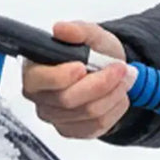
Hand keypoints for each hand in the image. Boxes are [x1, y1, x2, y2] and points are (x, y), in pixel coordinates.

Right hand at [21, 20, 134, 138]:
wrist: (110, 69)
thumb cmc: (94, 52)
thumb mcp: (91, 34)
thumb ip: (77, 30)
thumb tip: (61, 29)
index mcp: (34, 70)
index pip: (39, 80)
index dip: (61, 76)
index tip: (82, 66)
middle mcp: (40, 96)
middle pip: (67, 100)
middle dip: (100, 83)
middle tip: (119, 68)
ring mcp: (54, 117)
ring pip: (87, 113)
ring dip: (113, 94)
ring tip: (124, 77)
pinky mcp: (72, 130)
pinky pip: (97, 126)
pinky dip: (115, 108)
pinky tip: (118, 94)